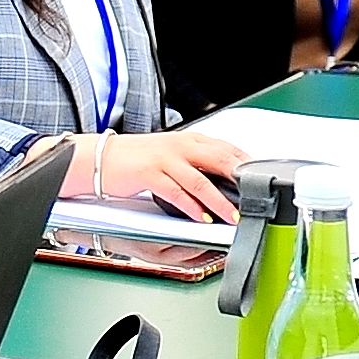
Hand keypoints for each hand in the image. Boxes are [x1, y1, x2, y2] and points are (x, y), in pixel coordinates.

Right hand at [67, 129, 245, 220]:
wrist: (99, 158)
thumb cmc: (134, 158)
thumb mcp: (171, 153)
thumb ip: (196, 161)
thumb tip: (223, 176)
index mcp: (188, 139)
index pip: (226, 148)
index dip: (245, 165)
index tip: (259, 181)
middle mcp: (179, 146)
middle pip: (219, 161)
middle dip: (240, 181)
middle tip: (254, 199)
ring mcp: (164, 159)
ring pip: (201, 181)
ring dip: (219, 202)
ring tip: (232, 216)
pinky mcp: (149, 174)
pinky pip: (176, 193)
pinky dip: (191, 207)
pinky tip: (201, 218)